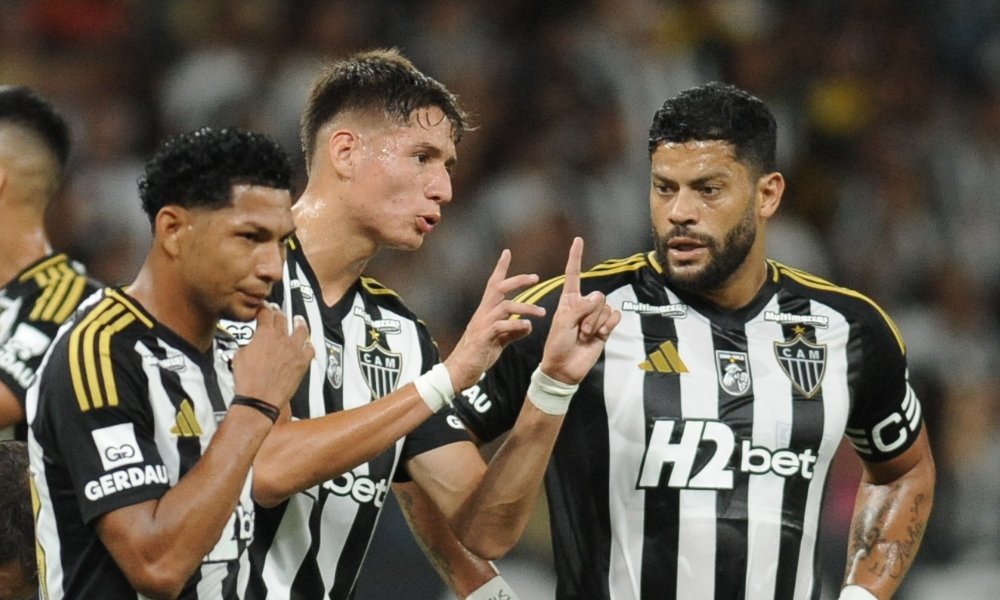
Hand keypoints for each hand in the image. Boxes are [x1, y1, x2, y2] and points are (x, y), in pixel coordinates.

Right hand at [231, 303, 312, 406]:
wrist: (259, 398)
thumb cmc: (247, 381)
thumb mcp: (239, 356)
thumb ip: (248, 344)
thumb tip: (251, 343)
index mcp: (265, 334)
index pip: (265, 313)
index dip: (263, 308)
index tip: (263, 307)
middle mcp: (282, 338)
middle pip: (282, 318)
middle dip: (278, 312)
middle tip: (276, 310)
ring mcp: (294, 349)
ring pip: (301, 330)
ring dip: (299, 323)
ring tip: (298, 320)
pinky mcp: (302, 362)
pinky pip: (310, 349)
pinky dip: (308, 345)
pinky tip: (306, 345)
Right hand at [445, 249, 545, 390]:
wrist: (459, 371)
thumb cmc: (478, 355)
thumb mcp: (498, 341)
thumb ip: (512, 332)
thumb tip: (527, 325)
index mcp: (486, 312)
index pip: (493, 285)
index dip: (500, 269)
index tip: (507, 252)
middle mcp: (483, 314)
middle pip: (499, 289)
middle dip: (517, 280)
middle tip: (536, 277)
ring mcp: (482, 324)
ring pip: (505, 306)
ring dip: (525, 307)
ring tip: (542, 312)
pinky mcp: (484, 337)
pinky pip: (501, 326)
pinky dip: (516, 325)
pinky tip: (528, 327)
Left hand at [539, 237, 619, 383]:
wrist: (565, 368)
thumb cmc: (557, 345)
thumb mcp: (563, 323)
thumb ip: (580, 308)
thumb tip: (598, 298)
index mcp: (568, 300)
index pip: (573, 274)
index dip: (576, 257)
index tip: (577, 240)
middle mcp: (582, 305)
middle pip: (597, 296)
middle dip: (590, 314)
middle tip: (579, 330)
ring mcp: (594, 316)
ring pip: (605, 307)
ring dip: (596, 323)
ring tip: (585, 336)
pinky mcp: (605, 327)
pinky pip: (614, 316)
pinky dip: (607, 325)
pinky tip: (599, 335)